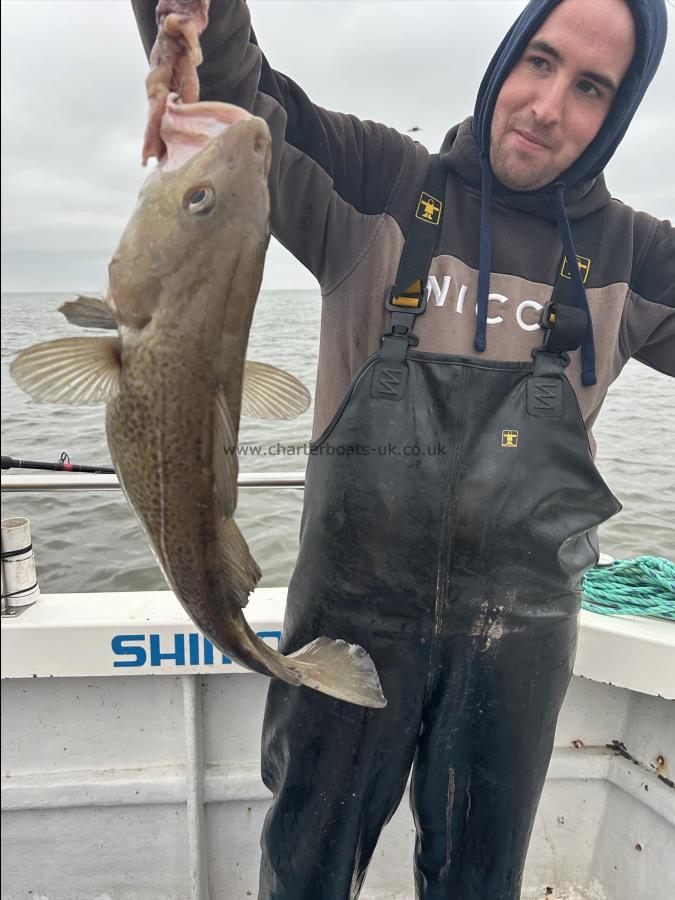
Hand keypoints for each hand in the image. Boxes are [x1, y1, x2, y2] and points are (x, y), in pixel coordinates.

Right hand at [142, 0, 210, 164]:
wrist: (173, 31)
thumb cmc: (180, 31)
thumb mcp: (184, 31)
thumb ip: (190, 40)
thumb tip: (197, 58)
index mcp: (157, 77)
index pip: (155, 105)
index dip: (152, 125)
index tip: (150, 139)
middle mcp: (154, 89)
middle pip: (151, 119)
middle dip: (149, 139)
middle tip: (146, 161)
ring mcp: (159, 95)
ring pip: (156, 123)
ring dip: (154, 143)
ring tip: (151, 163)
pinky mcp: (168, 99)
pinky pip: (165, 121)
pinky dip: (163, 136)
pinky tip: (164, 153)